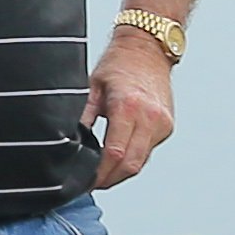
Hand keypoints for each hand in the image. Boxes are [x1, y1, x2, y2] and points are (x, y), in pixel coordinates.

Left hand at [89, 30, 176, 189]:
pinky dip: (131, 160)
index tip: (84, 182)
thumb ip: (82, 116)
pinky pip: (147, 152)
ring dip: (120, 173)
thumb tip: (66, 143)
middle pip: (130, 165)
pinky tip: (115, 161)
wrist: (148, 49)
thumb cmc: (117, 65)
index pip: (115, 153)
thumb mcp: (90, 87)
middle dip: (109, 180)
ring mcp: (162, 124)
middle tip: (89, 185)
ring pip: (141, 162)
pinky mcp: (167, 126)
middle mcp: (150, 117)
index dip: (99, 174)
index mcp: (128, 107)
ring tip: (99, 176)